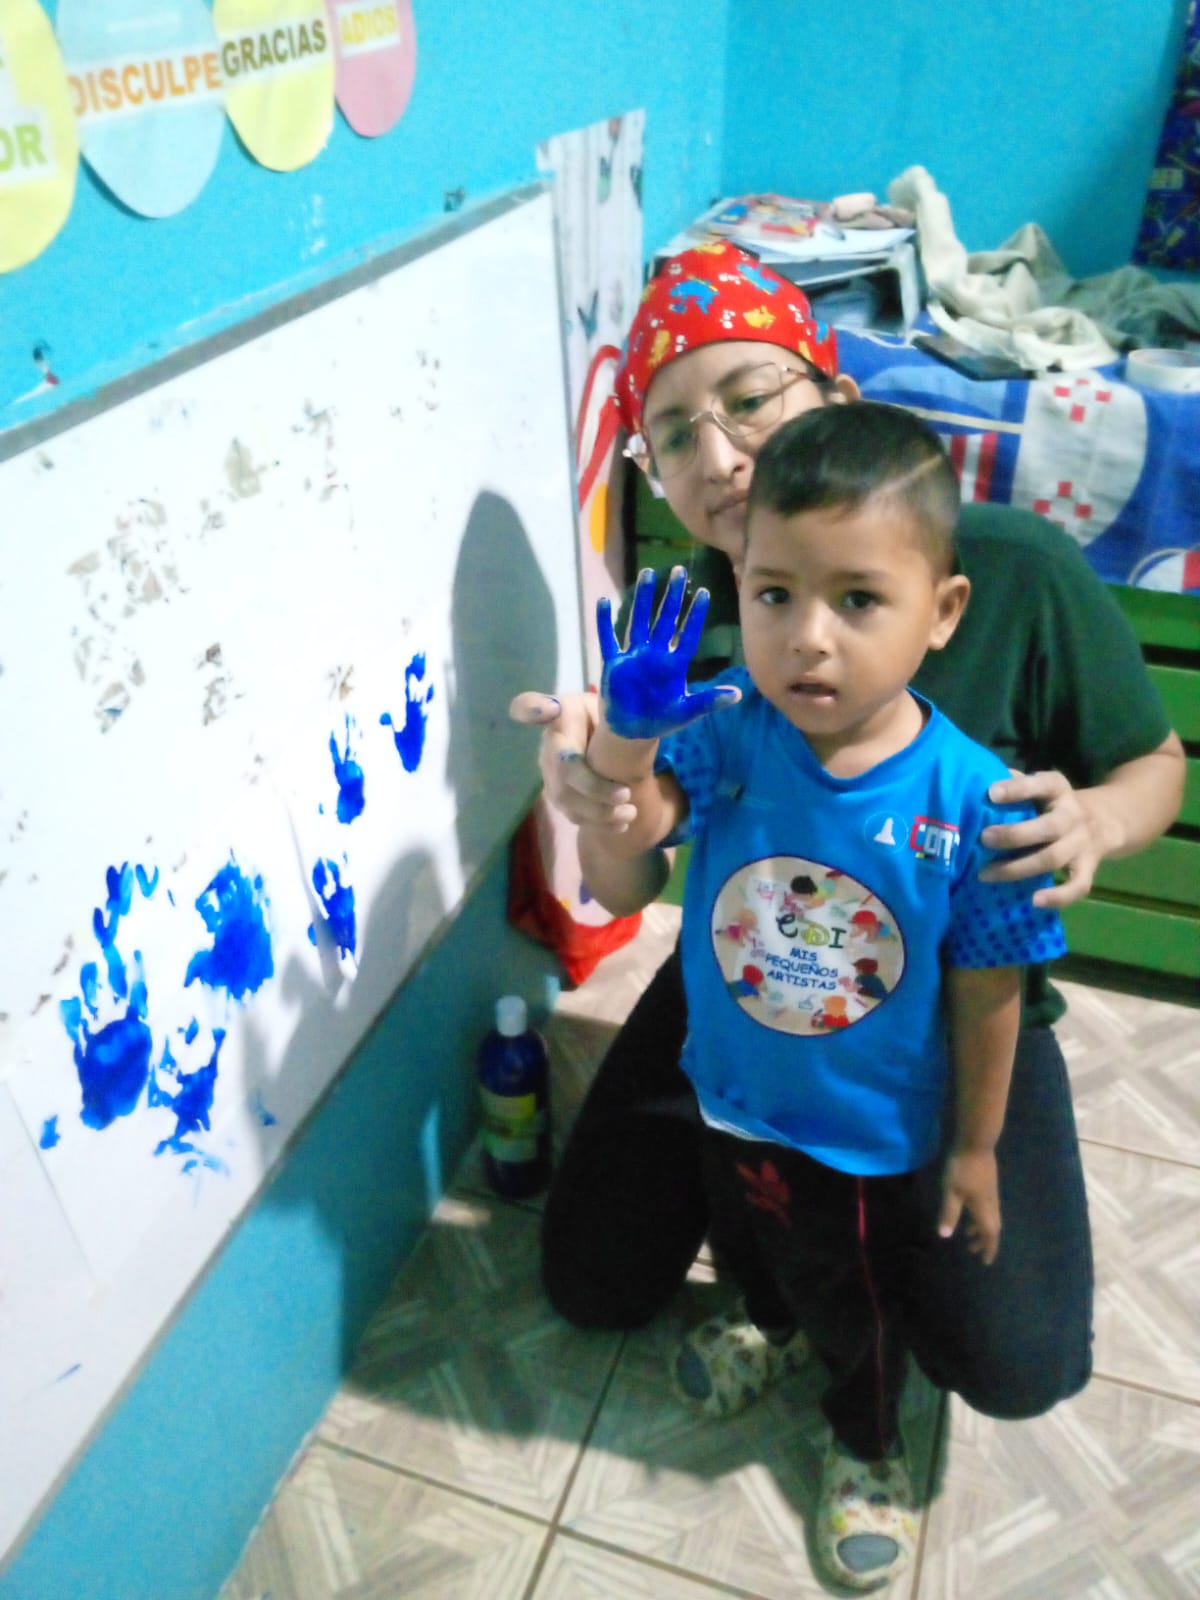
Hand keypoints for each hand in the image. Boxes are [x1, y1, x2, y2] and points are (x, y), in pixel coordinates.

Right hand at [507, 689, 637, 830]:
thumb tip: (636, 716)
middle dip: (594, 788)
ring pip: (565, 798)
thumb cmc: (613, 718)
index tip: (546, 708)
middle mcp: (550, 743)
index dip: (533, 708)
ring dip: (599, 811)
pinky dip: (598, 823)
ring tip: (630, 814)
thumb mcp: (619, 708)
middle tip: (626, 795)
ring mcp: (550, 771)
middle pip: (562, 770)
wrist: (608, 739)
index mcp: (564, 713)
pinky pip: (573, 813)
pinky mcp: (559, 794)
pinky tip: (621, 825)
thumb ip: (622, 713)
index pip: (534, 706)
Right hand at [598, 566, 739, 739]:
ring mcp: (634, 656)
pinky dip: (604, 622)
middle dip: (672, 596)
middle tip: (679, 570)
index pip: (687, 634)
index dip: (695, 615)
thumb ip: (710, 701)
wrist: (633, 730)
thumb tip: (739, 695)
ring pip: (638, 621)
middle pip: (665, 620)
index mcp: (674, 664)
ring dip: (643, 599)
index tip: (704, 592)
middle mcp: (655, 654)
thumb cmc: (662, 719)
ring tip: (648, 573)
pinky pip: (608, 639)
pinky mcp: (614, 664)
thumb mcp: (687, 711)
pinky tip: (603, 601)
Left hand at [938, 1147, 1000, 1264]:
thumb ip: (949, 1214)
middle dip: (983, 1240)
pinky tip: (970, 1209)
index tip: (985, 1261)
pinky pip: (987, 1207)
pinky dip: (980, 1216)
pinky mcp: (988, 1183)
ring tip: (969, 1233)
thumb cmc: (962, 1169)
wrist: (976, 1144)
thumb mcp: (951, 1192)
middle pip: (992, 1227)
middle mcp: (991, 1204)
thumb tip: (945, 1236)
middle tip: (973, 1249)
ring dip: (981, 1227)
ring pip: (990, 1216)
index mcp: (983, 1209)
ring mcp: (991, 1192)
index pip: (990, 1235)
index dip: (988, 1248)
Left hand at [979, 768, 1105, 909]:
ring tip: (986, 874)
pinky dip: (1058, 896)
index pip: (1041, 785)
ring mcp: (1081, 843)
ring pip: (1053, 858)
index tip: (991, 793)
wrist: (1104, 821)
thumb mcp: (1040, 786)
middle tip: (984, 839)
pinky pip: (1078, 886)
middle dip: (1014, 835)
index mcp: (1058, 789)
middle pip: (1047, 827)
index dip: (1018, 789)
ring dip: (1018, 868)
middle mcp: (1072, 815)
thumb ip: (1014, 782)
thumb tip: (977, 780)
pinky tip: (1033, 901)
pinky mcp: (1088, 868)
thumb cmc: (1053, 803)